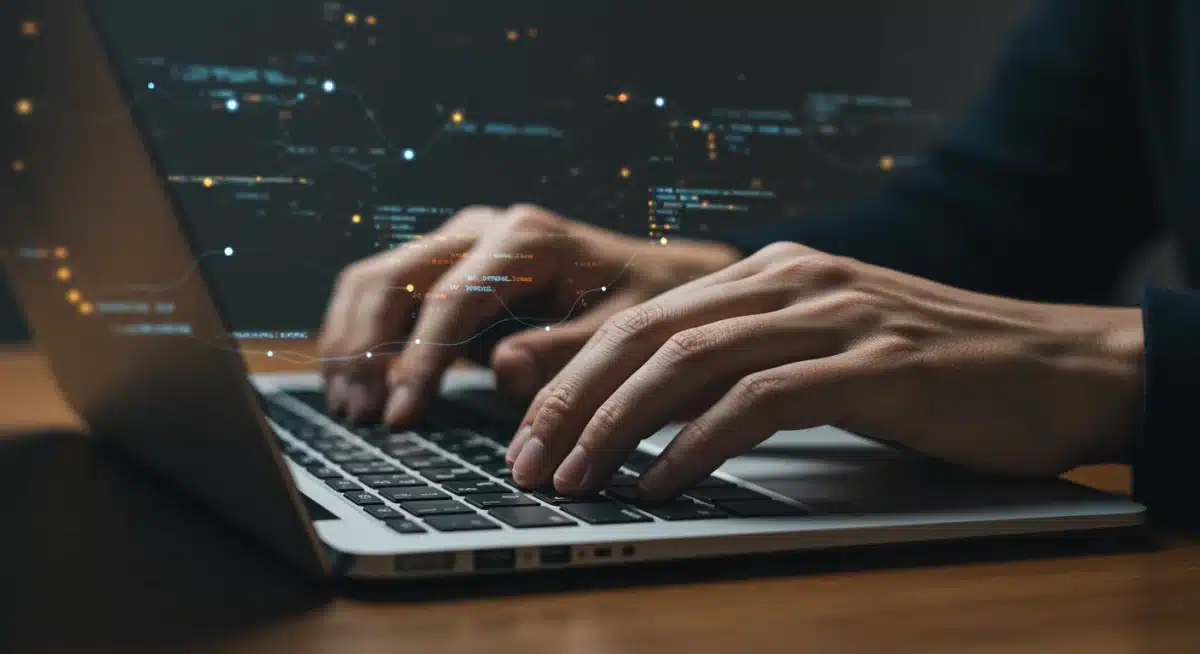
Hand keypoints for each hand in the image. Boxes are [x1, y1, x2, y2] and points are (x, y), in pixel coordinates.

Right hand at [317, 204, 740, 423]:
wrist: (661, 282)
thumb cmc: (649, 308)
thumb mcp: (626, 334)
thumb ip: (567, 352)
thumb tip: (502, 368)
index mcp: (525, 239)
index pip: (451, 297)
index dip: (420, 359)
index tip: (402, 414)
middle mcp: (482, 230)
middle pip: (393, 277)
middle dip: (367, 348)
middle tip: (359, 416)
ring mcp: (460, 246)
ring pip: (375, 280)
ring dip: (352, 342)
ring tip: (349, 408)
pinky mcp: (449, 271)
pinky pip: (386, 293)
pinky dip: (362, 337)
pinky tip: (358, 387)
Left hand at [507, 241, 1144, 497]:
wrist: (1057, 364)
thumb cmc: (933, 370)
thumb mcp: (824, 347)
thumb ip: (745, 361)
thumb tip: (651, 411)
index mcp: (771, 272)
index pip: (643, 316)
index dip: (573, 372)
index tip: (525, 427)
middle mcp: (790, 281)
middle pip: (647, 334)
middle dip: (572, 399)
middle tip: (527, 459)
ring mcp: (832, 317)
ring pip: (688, 362)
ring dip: (617, 425)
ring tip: (575, 478)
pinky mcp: (871, 367)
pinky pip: (759, 402)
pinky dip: (697, 444)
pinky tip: (661, 482)